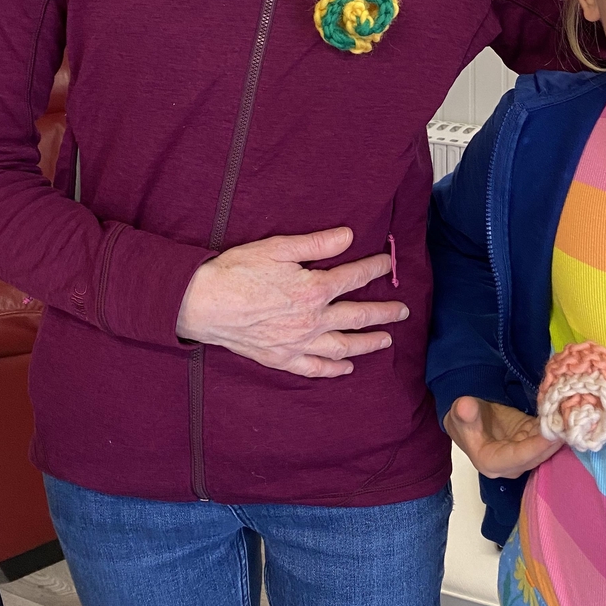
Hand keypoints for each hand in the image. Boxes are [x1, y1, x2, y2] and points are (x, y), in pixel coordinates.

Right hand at [176, 227, 407, 377]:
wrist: (201, 304)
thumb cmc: (237, 271)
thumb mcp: (278, 248)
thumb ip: (316, 243)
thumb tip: (348, 235)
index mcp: (313, 289)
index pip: (354, 277)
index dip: (374, 268)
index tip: (387, 263)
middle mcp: (312, 320)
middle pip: (358, 316)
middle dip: (385, 312)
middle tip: (404, 311)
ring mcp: (298, 343)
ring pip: (344, 346)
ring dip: (369, 343)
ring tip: (387, 340)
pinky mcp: (281, 359)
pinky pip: (315, 368)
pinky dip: (334, 370)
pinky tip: (348, 368)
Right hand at [445, 396, 561, 478]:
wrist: (468, 418)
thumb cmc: (464, 419)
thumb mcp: (460, 413)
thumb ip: (464, 412)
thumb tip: (465, 406)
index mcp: (491, 462)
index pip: (518, 457)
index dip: (536, 447)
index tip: (554, 435)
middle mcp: (510, 464)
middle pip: (536, 456)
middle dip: (554, 443)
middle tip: (572, 427)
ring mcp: (522, 454)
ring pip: (544, 449)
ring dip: (559, 437)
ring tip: (575, 422)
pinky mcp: (530, 442)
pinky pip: (545, 438)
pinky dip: (556, 430)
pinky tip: (569, 419)